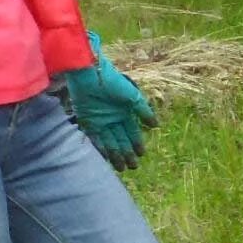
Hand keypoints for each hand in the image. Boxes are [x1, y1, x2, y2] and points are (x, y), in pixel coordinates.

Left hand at [58, 32, 158, 169]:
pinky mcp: (87, 120)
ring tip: (121, 167)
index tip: (142, 154)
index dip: (137, 143)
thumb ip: (143, 111)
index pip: (132, 131)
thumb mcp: (133, 96)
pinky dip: (100, 147)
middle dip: (127, 153)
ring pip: (109, 141)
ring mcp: (100, 120)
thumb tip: (156, 125)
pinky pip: (94, 137)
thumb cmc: (113, 82)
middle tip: (132, 167)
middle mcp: (113, 118)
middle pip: (121, 139)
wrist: (90, 74)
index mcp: (125, 111)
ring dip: (115, 154)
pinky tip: (106, 158)